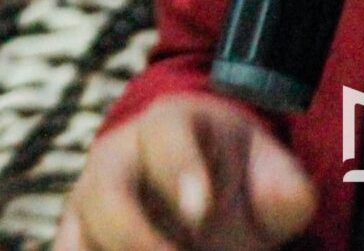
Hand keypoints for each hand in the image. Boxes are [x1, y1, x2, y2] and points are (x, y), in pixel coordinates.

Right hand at [54, 94, 314, 250]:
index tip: (202, 212)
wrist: (195, 188)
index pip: (166, 138)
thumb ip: (283, 184)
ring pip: (77, 238)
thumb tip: (288, 198)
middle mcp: (115, 159)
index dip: (180, 172)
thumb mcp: (267, 171)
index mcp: (169, 124)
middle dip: (137, 237)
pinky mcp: (74, 240)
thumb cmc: (233, 175)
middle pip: (106, 195)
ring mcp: (87, 202)